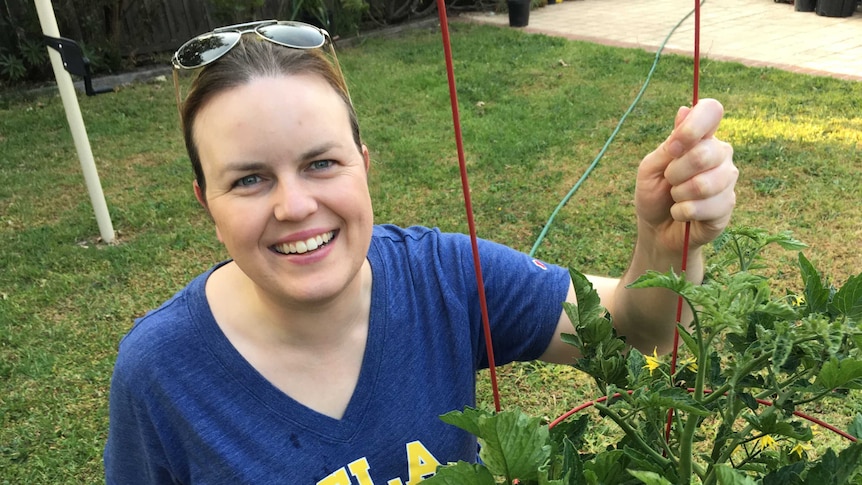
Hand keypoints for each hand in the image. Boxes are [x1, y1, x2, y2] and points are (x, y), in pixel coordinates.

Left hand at [635, 98, 737, 253]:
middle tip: (669, 181)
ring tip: (676, 198)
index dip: (692, 127)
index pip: (712, 110)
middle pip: (703, 153)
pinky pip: (704, 207)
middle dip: (675, 172)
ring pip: (704, 184)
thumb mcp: (650, 167)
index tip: (673, 147)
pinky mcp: (728, 205)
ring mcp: (728, 180)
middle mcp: (720, 154)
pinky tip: (682, 213)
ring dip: (679, 195)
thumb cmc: (654, 193)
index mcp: (702, 137)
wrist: (657, 229)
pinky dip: (682, 212)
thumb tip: (684, 110)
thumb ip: (668, 144)